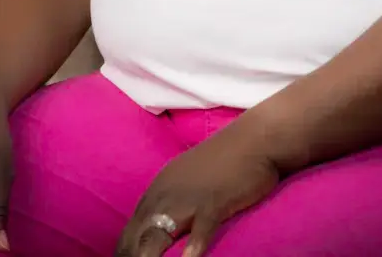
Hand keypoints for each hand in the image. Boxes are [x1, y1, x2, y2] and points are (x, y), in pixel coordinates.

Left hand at [115, 123, 279, 256]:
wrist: (256, 137)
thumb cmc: (226, 161)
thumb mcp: (189, 180)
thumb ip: (174, 203)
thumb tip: (165, 229)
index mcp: (158, 190)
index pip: (130, 232)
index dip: (125, 253)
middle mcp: (165, 194)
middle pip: (136, 238)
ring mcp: (188, 198)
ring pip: (157, 236)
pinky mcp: (214, 201)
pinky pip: (199, 230)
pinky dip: (193, 248)